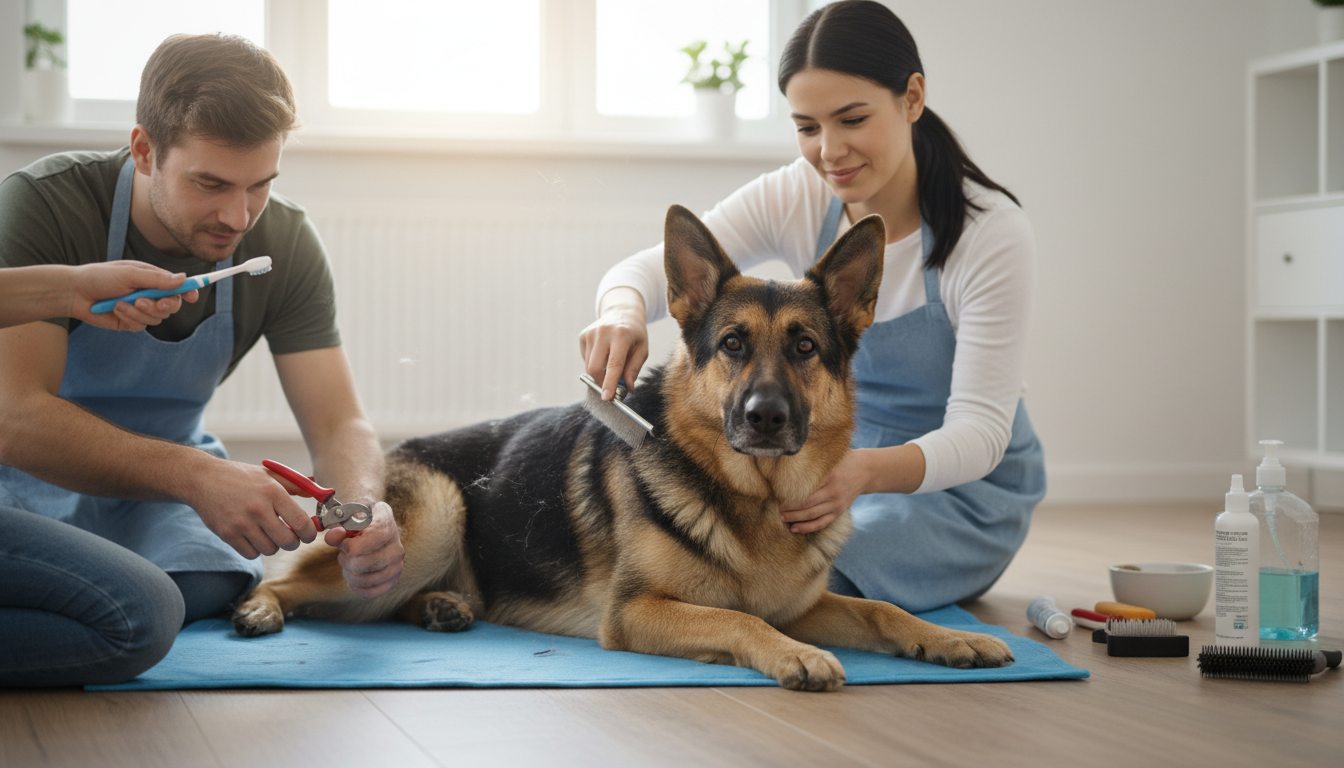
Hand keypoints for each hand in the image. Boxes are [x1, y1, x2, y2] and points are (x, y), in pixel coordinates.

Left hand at [69, 261, 199, 331]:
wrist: (74, 293)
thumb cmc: (100, 277)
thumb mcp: (130, 274)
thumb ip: (157, 280)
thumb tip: (183, 279)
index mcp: (152, 279)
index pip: (178, 286)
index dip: (188, 291)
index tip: (192, 297)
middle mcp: (150, 294)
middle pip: (172, 305)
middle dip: (165, 305)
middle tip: (155, 303)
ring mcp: (141, 309)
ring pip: (157, 318)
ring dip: (140, 311)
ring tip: (122, 302)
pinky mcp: (131, 322)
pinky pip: (142, 325)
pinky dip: (129, 317)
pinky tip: (116, 309)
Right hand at [188, 460, 319, 558]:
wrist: (203, 480)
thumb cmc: (240, 477)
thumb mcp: (270, 475)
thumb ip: (297, 486)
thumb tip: (323, 494)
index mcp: (272, 492)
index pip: (301, 523)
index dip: (310, 533)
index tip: (309, 534)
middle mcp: (258, 508)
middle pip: (288, 542)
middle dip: (293, 542)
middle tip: (290, 536)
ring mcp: (241, 523)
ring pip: (270, 549)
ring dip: (273, 545)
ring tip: (268, 532)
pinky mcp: (227, 534)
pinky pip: (251, 553)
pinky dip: (256, 549)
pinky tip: (253, 536)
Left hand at [324, 503, 403, 597]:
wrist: (371, 531)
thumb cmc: (355, 522)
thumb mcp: (345, 517)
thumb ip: (337, 526)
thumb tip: (332, 537)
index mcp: (386, 522)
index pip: (372, 540)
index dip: (350, 545)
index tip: (344, 543)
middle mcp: (397, 544)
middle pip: (365, 563)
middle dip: (345, 561)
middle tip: (343, 555)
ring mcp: (398, 565)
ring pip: (367, 580)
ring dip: (349, 574)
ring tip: (348, 565)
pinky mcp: (393, 580)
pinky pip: (372, 593)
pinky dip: (356, 588)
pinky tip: (352, 580)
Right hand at [578, 287, 647, 399]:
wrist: (622, 312)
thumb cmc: (634, 334)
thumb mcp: (642, 350)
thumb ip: (634, 370)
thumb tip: (627, 389)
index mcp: (621, 335)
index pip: (614, 364)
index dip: (610, 383)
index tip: (607, 398)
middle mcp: (603, 332)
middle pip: (595, 367)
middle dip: (601, 383)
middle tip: (611, 390)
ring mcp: (590, 333)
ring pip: (589, 366)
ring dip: (599, 373)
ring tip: (611, 364)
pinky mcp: (583, 336)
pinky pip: (586, 359)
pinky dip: (594, 363)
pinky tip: (604, 354)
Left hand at [778, 449, 873, 533]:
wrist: (866, 471)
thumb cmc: (844, 460)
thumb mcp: (831, 455)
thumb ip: (814, 456)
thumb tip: (791, 451)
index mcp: (829, 475)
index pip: (805, 487)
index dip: (789, 493)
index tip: (776, 493)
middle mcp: (833, 491)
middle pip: (806, 503)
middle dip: (788, 507)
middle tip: (775, 507)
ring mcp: (836, 504)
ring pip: (812, 515)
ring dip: (794, 518)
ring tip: (781, 517)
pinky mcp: (838, 512)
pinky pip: (821, 523)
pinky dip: (807, 528)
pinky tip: (794, 528)